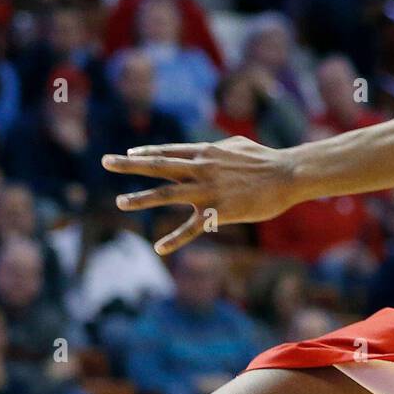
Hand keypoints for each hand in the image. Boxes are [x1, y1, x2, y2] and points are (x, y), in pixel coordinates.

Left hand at [103, 136, 305, 254]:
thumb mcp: (238, 145)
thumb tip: (207, 147)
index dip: (147, 152)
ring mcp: (207, 190)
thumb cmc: (265, 160)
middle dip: (129, 164)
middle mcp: (201, 168)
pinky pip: (191, 228)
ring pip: (166, 194)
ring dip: (141, 198)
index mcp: (206, 152)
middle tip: (106, 161)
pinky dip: (174, 239)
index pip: (169, 151)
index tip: (128, 154)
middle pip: (158, 166)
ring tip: (121, 201)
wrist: (287, 175)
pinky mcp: (218, 211)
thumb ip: (217, 147)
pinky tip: (159, 248)